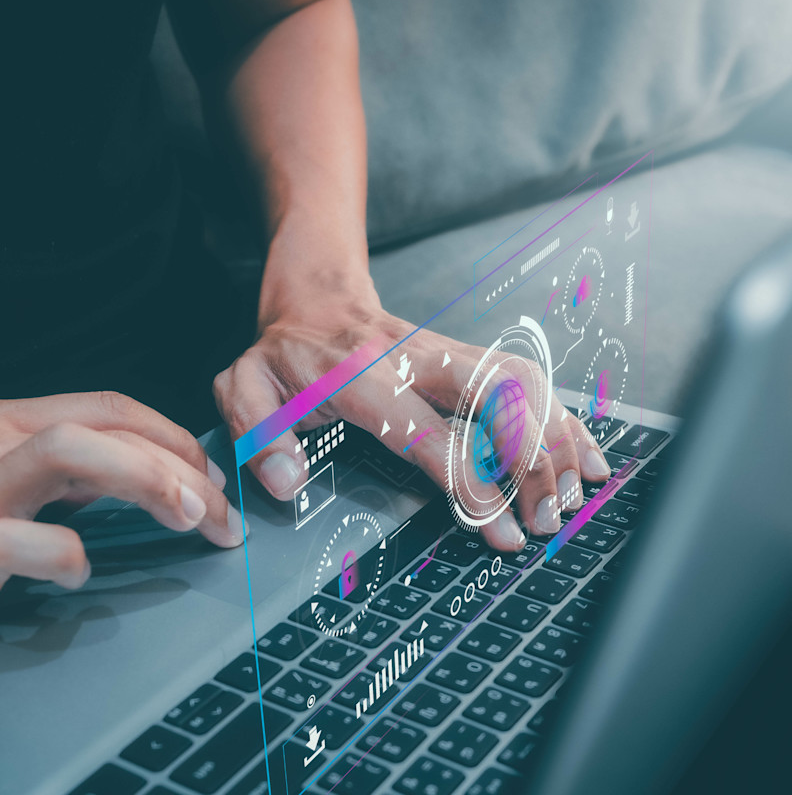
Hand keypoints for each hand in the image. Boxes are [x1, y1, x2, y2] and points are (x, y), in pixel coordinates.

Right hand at [0, 392, 244, 600]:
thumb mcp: (22, 485)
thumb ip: (74, 474)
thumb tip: (158, 477)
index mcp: (15, 426)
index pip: (112, 408)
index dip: (175, 435)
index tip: (216, 475)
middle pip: (106, 429)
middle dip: (183, 468)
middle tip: (225, 517)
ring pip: (66, 449)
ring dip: (142, 478)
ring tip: (185, 517)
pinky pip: (13, 538)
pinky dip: (57, 552)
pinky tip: (79, 572)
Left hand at [214, 284, 610, 551]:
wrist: (317, 299)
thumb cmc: (285, 354)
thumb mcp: (245, 388)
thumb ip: (258, 434)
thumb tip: (287, 483)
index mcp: (361, 377)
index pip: (426, 432)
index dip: (470, 482)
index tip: (501, 530)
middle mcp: (415, 359)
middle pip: (493, 396)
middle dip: (532, 457)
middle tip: (550, 517)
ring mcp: (445, 353)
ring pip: (518, 382)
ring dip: (556, 434)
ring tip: (581, 489)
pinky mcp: (463, 354)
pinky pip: (522, 376)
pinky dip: (558, 412)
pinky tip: (583, 447)